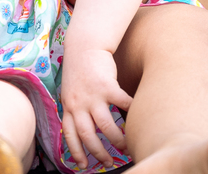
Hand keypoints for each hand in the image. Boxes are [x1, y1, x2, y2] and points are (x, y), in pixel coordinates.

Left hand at [60, 48, 132, 167]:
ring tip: (124, 145)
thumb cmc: (80, 69)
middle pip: (88, 135)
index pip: (70, 135)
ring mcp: (93, 95)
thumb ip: (76, 107)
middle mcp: (78, 104)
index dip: (76, 152)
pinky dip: (131, 112)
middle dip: (99, 152)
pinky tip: (137, 116)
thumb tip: (84, 125)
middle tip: (109, 162)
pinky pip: (122, 103)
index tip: (83, 165)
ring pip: (105, 125)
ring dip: (116, 139)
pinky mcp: (107, 85)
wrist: (85, 45)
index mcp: (69, 106)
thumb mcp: (71, 91)